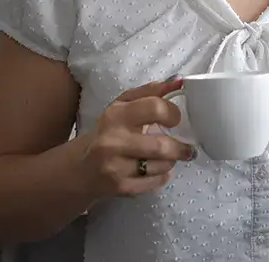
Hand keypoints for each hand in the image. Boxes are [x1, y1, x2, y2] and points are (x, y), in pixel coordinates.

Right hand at [78, 79, 195, 198]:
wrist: (82, 168)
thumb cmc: (110, 130)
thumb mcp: (124, 105)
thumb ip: (152, 92)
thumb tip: (179, 81)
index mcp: (116, 115)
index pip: (155, 108)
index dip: (173, 113)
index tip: (177, 120)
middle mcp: (113, 141)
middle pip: (161, 146)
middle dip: (180, 148)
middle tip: (187, 148)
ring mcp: (115, 167)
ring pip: (161, 166)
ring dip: (171, 161)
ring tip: (169, 157)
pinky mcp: (119, 187)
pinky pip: (154, 183)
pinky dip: (163, 177)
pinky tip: (158, 171)